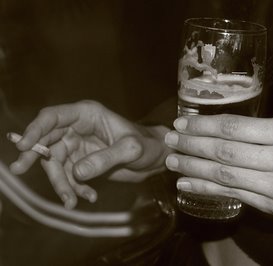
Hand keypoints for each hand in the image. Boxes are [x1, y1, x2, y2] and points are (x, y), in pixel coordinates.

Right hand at [10, 100, 171, 208]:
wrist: (155, 160)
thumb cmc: (147, 145)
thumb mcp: (131, 149)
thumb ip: (105, 159)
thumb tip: (77, 173)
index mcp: (87, 115)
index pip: (53, 117)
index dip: (35, 129)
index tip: (23, 145)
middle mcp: (77, 129)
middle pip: (47, 141)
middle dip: (35, 156)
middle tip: (20, 168)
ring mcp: (77, 147)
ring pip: (55, 164)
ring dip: (61, 184)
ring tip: (72, 201)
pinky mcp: (81, 164)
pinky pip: (69, 178)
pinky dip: (74, 189)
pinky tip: (89, 197)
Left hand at [165, 114, 272, 224]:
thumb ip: (263, 132)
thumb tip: (223, 129)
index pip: (234, 128)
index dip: (204, 126)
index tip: (183, 122)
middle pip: (224, 151)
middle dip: (192, 144)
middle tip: (170, 138)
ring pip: (224, 174)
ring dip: (192, 167)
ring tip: (172, 160)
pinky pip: (233, 195)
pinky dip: (206, 189)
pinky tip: (187, 183)